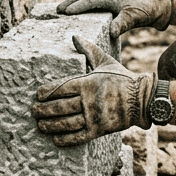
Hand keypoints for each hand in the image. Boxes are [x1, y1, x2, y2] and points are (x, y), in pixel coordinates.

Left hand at [32, 36, 156, 146]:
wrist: (142, 99)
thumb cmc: (122, 78)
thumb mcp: (106, 61)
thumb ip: (89, 49)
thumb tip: (75, 36)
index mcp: (88, 83)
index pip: (61, 88)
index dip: (46, 92)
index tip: (38, 95)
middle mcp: (89, 101)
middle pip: (60, 107)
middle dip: (43, 110)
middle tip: (34, 111)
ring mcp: (94, 117)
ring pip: (66, 123)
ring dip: (50, 125)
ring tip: (40, 125)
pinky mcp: (99, 130)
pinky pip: (78, 137)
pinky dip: (65, 139)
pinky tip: (55, 139)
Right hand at [57, 0, 172, 39]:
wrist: (157, 6)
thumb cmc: (146, 11)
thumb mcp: (134, 18)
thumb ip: (122, 24)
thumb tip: (112, 32)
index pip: (91, 0)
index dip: (78, 6)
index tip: (65, 12)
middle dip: (71, 2)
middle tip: (57, 10)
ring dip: (76, 1)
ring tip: (63, 10)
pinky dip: (84, 3)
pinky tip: (79, 10)